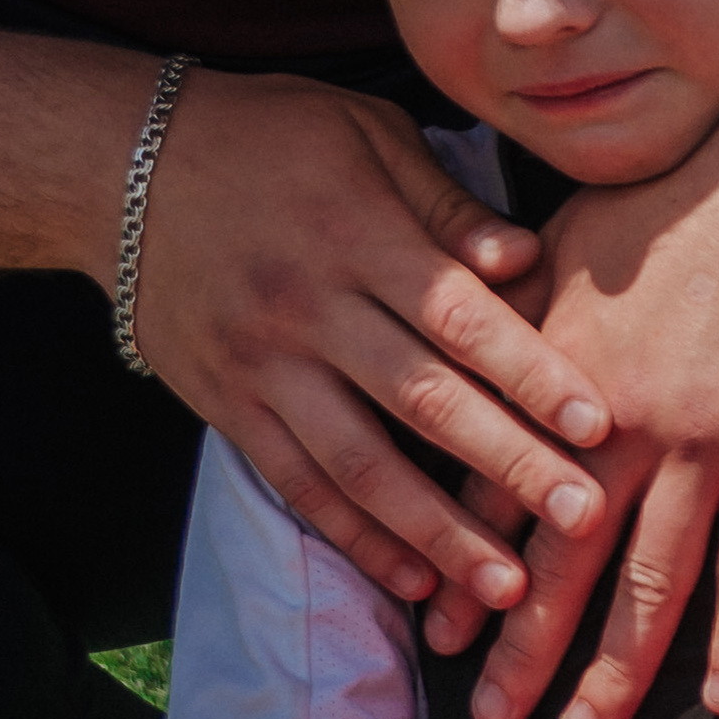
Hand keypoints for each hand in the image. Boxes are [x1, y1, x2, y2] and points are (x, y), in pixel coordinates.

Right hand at [128, 69, 611, 608]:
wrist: (121, 165)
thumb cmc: (266, 136)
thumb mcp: (364, 133)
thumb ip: (446, 205)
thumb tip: (527, 261)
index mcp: (358, 235)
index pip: (460, 318)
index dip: (531, 375)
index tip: (597, 426)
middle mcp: (310, 307)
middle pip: (422, 401)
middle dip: (507, 466)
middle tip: (582, 519)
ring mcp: (262, 364)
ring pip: (358, 464)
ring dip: (437, 531)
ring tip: (506, 585)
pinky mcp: (225, 403)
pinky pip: (296, 483)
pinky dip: (354, 537)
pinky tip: (412, 580)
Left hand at [426, 25, 718, 718]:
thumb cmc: (687, 194)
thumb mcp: (575, 242)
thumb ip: (519, 312)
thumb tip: (463, 350)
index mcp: (562, 372)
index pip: (498, 491)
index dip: (464, 566)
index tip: (438, 632)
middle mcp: (623, 421)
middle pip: (561, 559)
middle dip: (520, 648)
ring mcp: (708, 443)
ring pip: (653, 583)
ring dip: (615, 671)